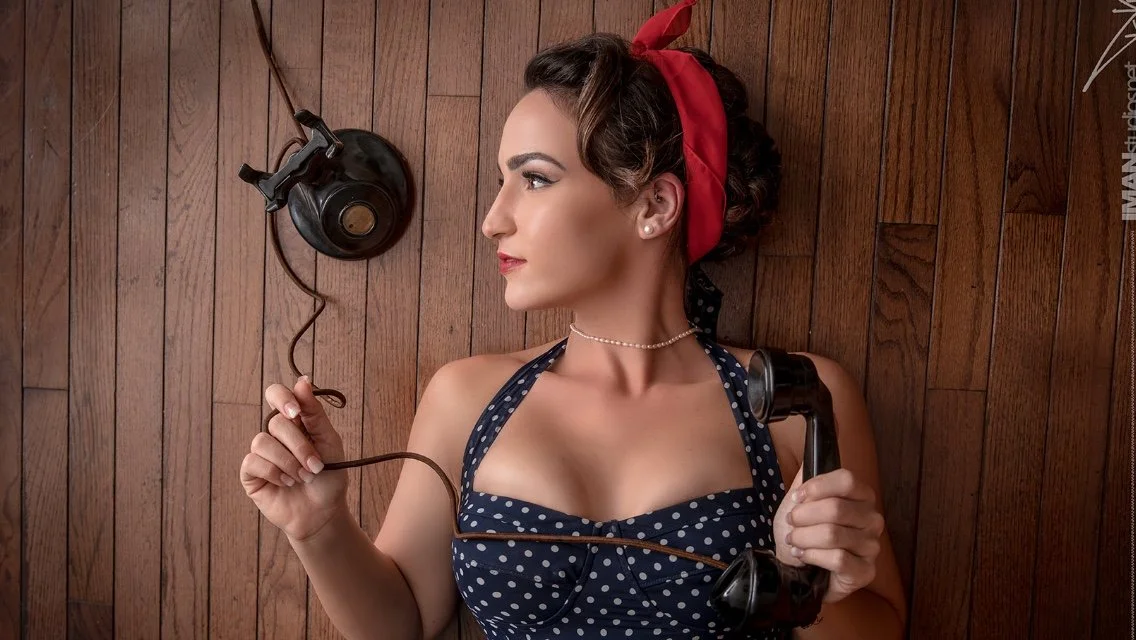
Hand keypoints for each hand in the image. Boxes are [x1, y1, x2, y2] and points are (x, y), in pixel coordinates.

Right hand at [239, 376, 348, 541]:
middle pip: (276, 423)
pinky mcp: (251, 473)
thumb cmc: (329, 476)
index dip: (282, 398)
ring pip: (262, 441)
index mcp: (295, 421)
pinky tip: (286, 483)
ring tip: (303, 477)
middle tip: (315, 465)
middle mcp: (275, 434)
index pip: (277, 394)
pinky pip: (253, 461)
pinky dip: (274, 472)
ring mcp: (261, 453)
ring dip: (288, 461)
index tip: (295, 412)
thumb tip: (302, 380)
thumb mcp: (329, 441)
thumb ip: (315, 413)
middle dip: (299, 446)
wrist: (323, 512)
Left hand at [771, 467, 884, 603]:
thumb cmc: (804, 533)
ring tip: (794, 541)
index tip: (797, 498)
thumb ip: (807, 478)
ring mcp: (872, 546)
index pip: (847, 480)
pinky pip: (838, 559)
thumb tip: (813, 455)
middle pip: (836, 508)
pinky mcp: (865, 572)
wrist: (799, 569)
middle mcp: (872, 519)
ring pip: (833, 534)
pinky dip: (812, 556)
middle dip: (803, 516)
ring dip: (804, 538)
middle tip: (791, 523)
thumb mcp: (800, 502)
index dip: (817, 487)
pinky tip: (803, 556)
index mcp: (861, 497)